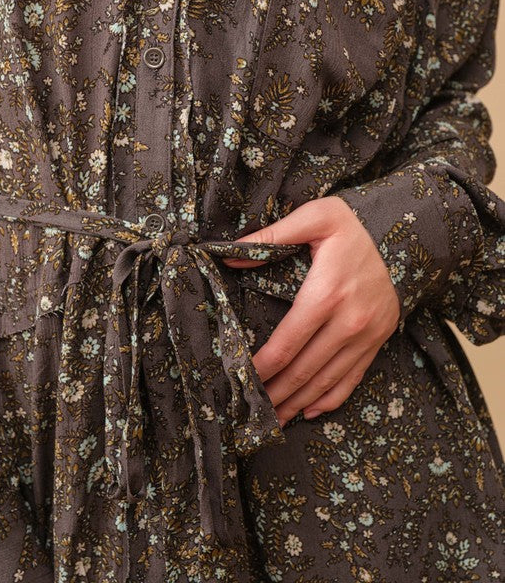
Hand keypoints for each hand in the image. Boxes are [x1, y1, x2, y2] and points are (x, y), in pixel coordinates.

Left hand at [222, 197, 400, 426]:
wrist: (407, 236)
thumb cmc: (354, 226)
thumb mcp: (315, 217)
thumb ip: (272, 235)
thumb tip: (229, 252)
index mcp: (326, 294)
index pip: (287, 343)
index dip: (262, 367)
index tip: (241, 378)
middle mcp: (348, 322)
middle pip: (304, 370)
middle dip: (274, 393)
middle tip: (250, 411)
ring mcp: (366, 336)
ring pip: (326, 381)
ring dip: (297, 402)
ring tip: (272, 419)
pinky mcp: (377, 341)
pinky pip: (352, 379)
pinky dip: (330, 400)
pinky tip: (309, 410)